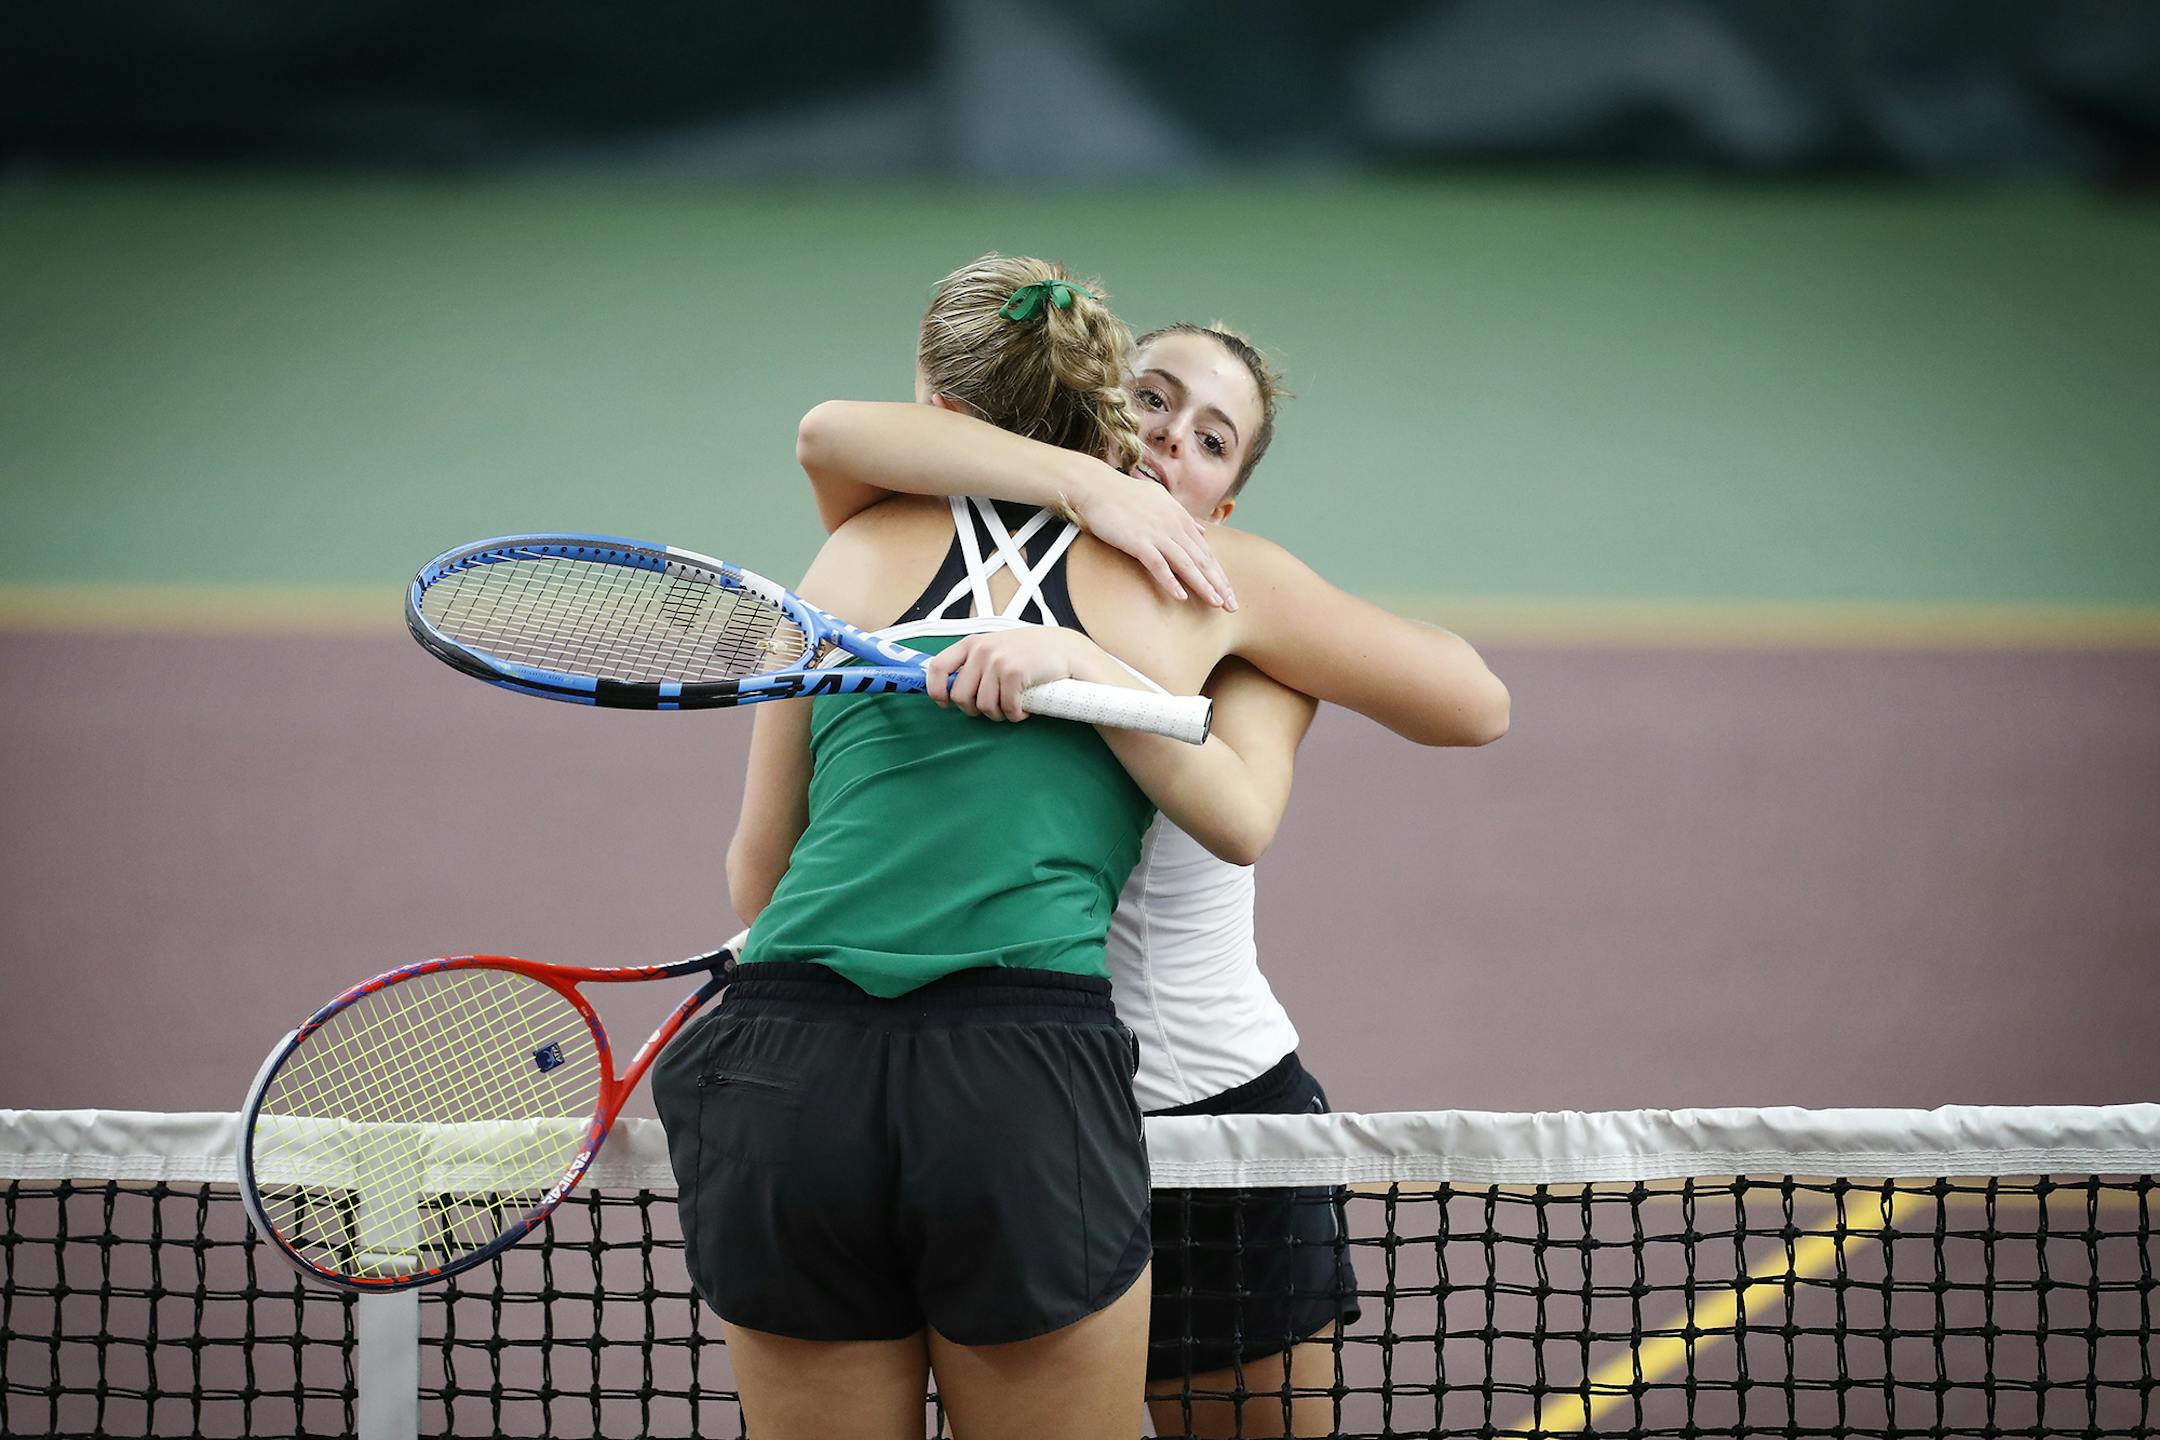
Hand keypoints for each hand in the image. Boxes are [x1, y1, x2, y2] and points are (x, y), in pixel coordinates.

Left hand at [922, 628, 1112, 721]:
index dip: (936, 691)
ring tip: (1011, 707)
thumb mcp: (996, 647)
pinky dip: (1014, 715)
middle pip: (959, 696)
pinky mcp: (1014, 673)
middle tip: (992, 708)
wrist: (1064, 649)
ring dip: (998, 714)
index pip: (937, 667)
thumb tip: (950, 687)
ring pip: (983, 706)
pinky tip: (1022, 709)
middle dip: (974, 710)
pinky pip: (1005, 708)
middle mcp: (981, 650)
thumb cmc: (1029, 652)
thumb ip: (973, 662)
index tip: (944, 703)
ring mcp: (997, 661)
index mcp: (971, 643)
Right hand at [1067, 468, 1236, 609]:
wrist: (1097, 486)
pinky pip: (1158, 565)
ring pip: (1186, 564)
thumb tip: (1202, 529)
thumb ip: (1183, 516)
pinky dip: (1170, 580)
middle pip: (1202, 560)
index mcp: (1180, 518)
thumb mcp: (1161, 499)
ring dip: (1202, 585)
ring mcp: (1157, 533)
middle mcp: (1174, 526)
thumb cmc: (1125, 494)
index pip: (1205, 551)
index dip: (1218, 573)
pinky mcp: (1138, 541)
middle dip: (1219, 584)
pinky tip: (1181, 596)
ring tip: (1216, 603)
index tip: (1228, 592)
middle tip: (1232, 605)